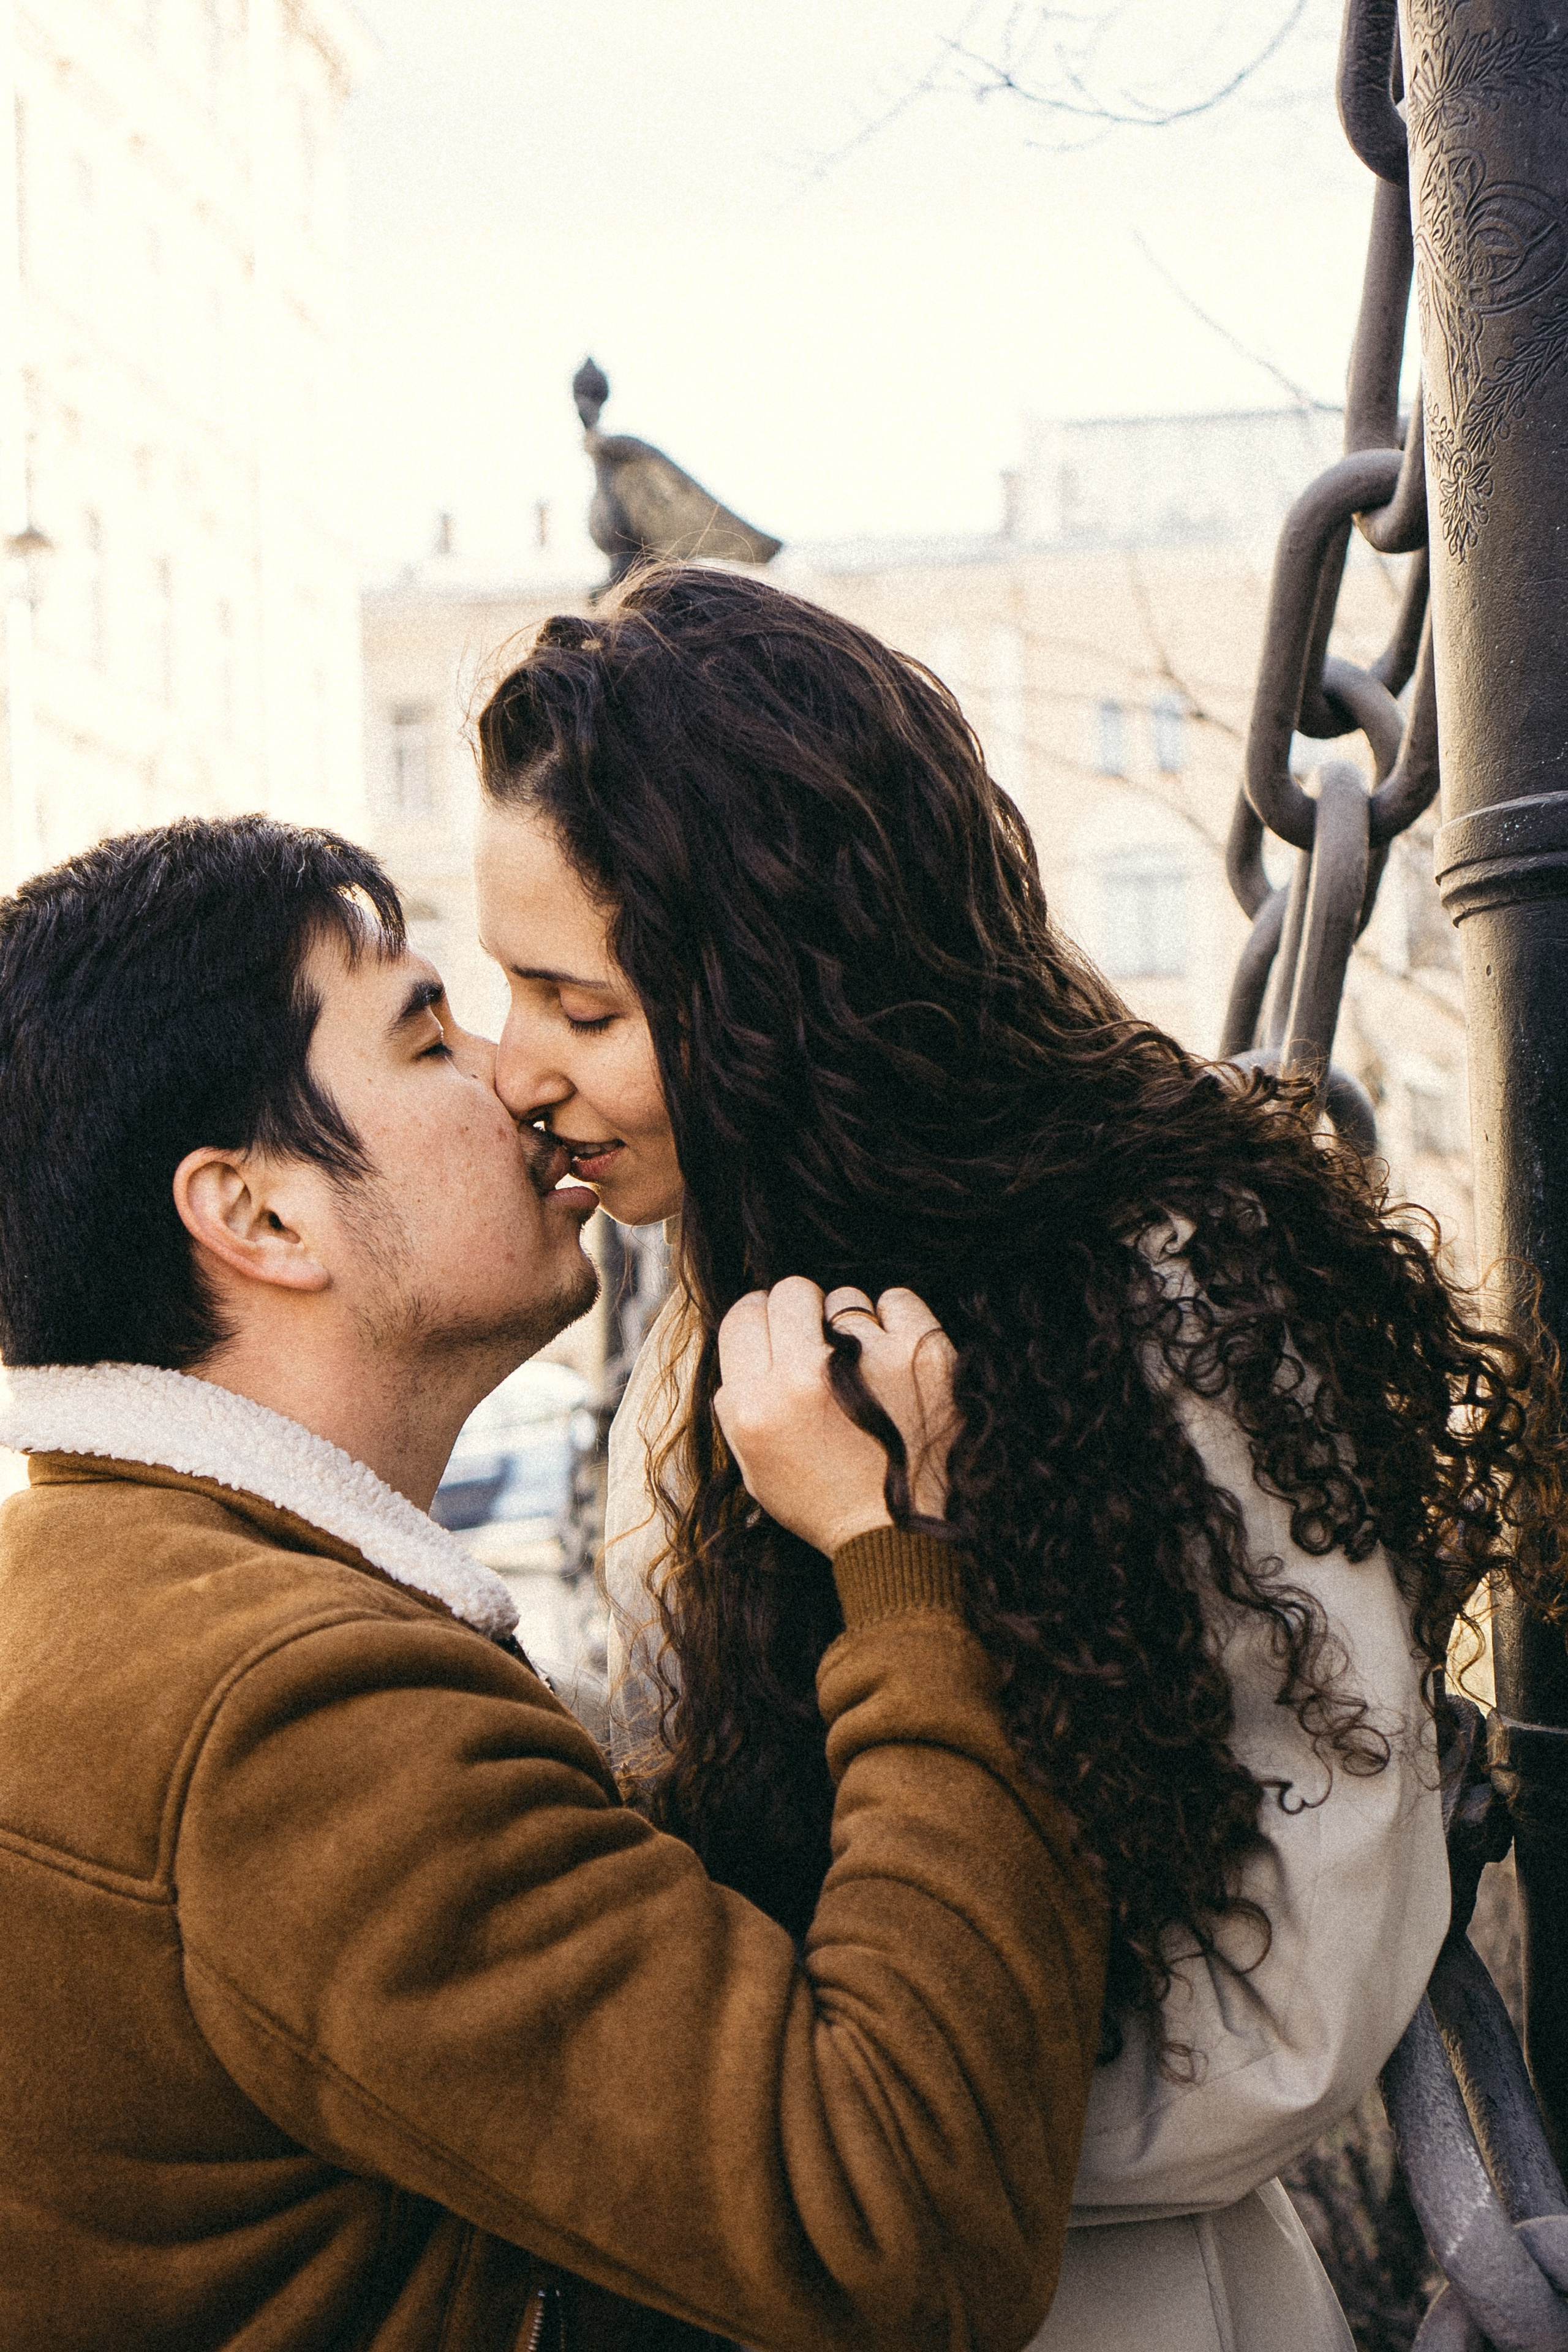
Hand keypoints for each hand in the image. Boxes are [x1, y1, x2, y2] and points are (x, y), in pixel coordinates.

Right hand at [714, 1277, 956, 1557]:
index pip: (743, 1316)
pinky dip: (895, 1321)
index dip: (762, 1319)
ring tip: (863, 1369)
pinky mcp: (919, 1354)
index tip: (779, 1332)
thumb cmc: (825, 1502)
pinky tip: (895, 1358)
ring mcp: (864, 1360)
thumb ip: (741, 1399)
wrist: (898, 1536)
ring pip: (844, 1299)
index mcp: (755, 1405)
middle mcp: (803, 1378)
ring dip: (849, 1325)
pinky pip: (896, 1300)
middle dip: (801, 1311)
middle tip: (817, 1341)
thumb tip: (752, 1336)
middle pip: (789, 1292)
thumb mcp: (755, 1464)